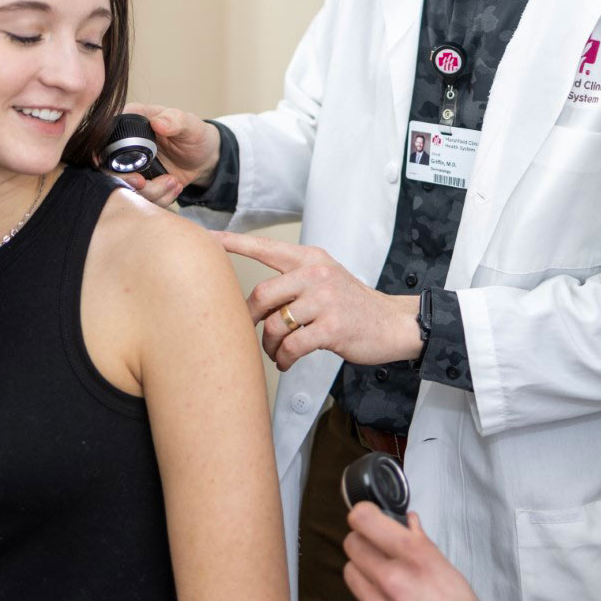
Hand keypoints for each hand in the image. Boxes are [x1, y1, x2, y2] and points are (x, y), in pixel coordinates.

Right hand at [113, 103, 221, 206]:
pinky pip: (140, 198)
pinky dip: (159, 198)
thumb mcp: (189, 125)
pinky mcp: (139, 183)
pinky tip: (173, 187)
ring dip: (151, 191)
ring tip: (173, 182)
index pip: (106, 136)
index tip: (128, 170)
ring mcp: (130, 166)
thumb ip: (174, 121)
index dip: (108, 156)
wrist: (203, 158)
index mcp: (131, 120)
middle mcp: (125, 144)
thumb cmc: (195, 135)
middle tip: (145, 183)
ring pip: (125, 187)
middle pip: (109, 168)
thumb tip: (158, 122)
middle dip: (129, 181)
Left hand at [217, 232, 421, 371]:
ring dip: (269, 346)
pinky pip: (292, 346)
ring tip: (277, 353)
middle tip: (251, 332)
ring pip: (275, 324)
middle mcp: (316, 273)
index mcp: (311, 258)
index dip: (234, 243)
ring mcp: (325, 299)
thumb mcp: (325, 279)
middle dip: (249, 319)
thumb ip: (293, 280)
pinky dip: (284, 359)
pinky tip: (288, 361)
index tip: (209, 238)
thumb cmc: (352, 306)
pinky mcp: (333, 327)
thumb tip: (254, 300)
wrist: (392, 323)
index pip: (266, 248)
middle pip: (261, 294)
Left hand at [343, 507, 494, 600]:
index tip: (366, 517)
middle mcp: (392, 579)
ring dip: (363, 572)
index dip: (363, 515)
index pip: (364, 519)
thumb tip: (408, 523)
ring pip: (350, 572)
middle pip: (352, 543)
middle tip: (377, 548)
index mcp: (414, 556)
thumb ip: (421, 543)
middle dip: (363, 543)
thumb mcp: (448, 571)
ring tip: (384, 579)